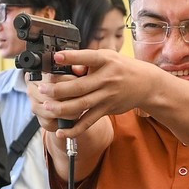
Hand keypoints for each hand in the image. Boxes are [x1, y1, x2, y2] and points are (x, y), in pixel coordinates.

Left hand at [28, 48, 149, 134]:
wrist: (145, 84)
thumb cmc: (120, 67)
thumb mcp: (107, 57)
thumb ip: (86, 62)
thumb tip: (67, 66)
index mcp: (105, 61)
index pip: (87, 58)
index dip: (71, 58)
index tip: (56, 57)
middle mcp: (106, 79)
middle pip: (79, 86)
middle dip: (58, 89)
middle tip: (42, 89)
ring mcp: (106, 96)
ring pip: (81, 105)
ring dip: (62, 108)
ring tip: (47, 107)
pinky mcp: (106, 110)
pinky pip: (88, 121)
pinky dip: (74, 129)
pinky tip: (61, 131)